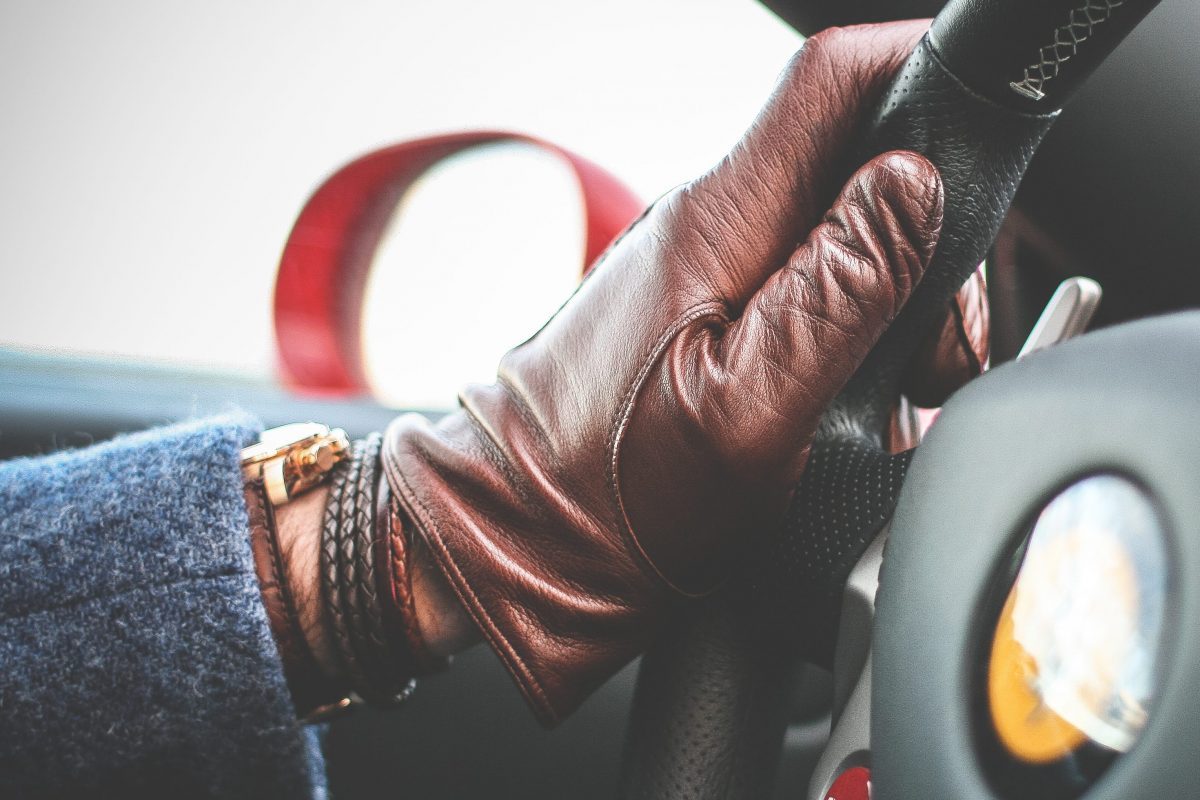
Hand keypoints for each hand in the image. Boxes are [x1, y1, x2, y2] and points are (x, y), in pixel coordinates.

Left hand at [379, 20, 951, 724]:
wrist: (518, 543)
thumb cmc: (609, 494)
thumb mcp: (746, 409)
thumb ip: (836, 295)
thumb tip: (914, 183)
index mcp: (720, 224)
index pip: (831, 81)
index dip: (919, 69)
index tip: (983, 122)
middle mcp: (707, 229)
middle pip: (852, 167)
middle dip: (926, 242)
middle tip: (937, 348)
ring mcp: (701, 273)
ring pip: (832, 238)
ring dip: (891, 306)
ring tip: (890, 400)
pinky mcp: (699, 319)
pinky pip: (795, 294)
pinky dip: (844, 339)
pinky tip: (843, 409)